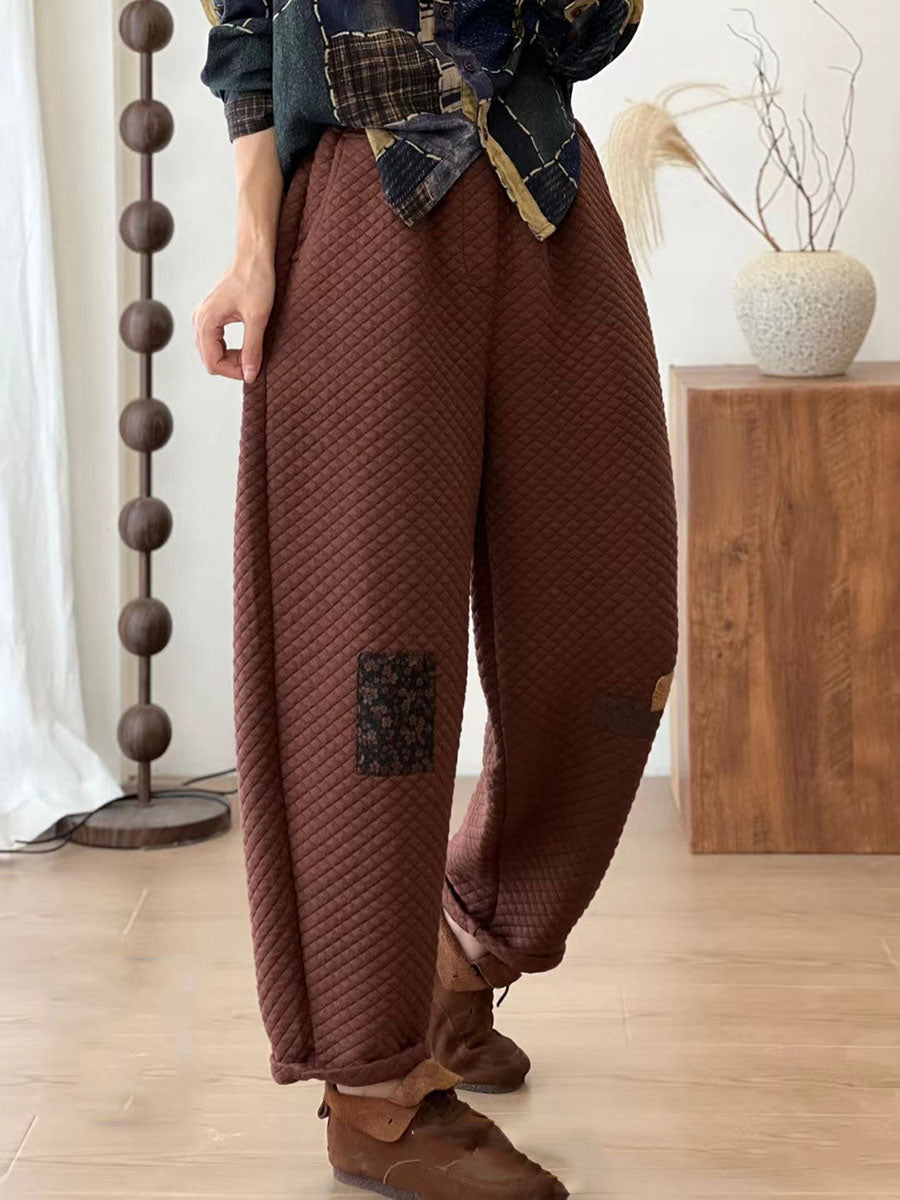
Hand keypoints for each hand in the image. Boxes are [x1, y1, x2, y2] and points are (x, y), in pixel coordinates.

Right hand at [192, 252, 274, 383]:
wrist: (254, 257)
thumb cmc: (255, 280)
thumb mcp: (257, 318)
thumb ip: (252, 349)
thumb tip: (249, 374)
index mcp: (206, 321)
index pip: (213, 363)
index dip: (234, 372)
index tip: (253, 371)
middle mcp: (199, 320)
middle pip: (210, 360)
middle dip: (232, 366)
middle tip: (254, 362)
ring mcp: (203, 317)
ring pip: (212, 352)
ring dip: (231, 358)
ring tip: (252, 353)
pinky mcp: (210, 316)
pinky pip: (215, 342)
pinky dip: (230, 349)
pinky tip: (246, 346)